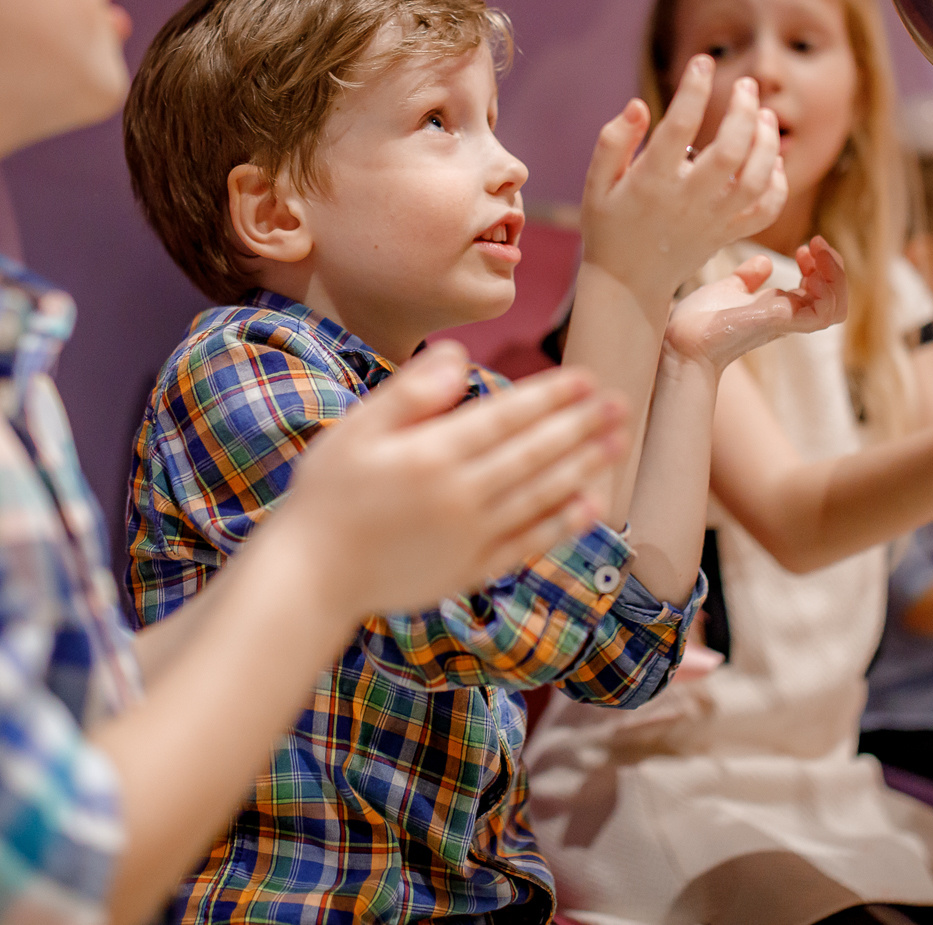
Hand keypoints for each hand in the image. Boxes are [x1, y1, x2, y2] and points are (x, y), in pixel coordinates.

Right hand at [281, 343, 626, 614]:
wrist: (311, 575)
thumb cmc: (328, 494)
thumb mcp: (357, 429)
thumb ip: (412, 393)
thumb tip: (461, 357)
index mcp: (432, 455)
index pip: (507, 418)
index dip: (551, 397)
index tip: (587, 378)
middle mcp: (461, 496)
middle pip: (535, 454)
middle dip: (582, 426)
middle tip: (621, 405)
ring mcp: (471, 537)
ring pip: (542, 495)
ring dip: (585, 467)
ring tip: (617, 443)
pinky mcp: (471, 570)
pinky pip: (529, 543)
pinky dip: (563, 524)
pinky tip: (590, 506)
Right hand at [578, 54, 787, 298]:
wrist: (627, 283)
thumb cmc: (608, 225)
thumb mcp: (596, 184)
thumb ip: (613, 142)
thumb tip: (639, 104)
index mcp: (651, 183)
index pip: (677, 127)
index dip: (692, 89)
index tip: (701, 62)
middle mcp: (687, 201)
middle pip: (730, 151)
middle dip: (742, 110)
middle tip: (745, 84)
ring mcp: (713, 220)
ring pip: (756, 179)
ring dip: (767, 142)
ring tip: (763, 114)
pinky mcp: (729, 234)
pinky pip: (767, 210)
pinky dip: (778, 183)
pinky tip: (771, 160)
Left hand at [662, 238, 847, 370]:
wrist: (681, 338)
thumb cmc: (699, 321)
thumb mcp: (727, 289)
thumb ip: (747, 278)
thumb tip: (764, 263)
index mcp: (779, 309)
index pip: (819, 293)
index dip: (820, 268)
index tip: (803, 247)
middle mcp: (788, 317)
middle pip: (834, 300)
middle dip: (833, 267)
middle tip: (816, 242)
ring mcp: (787, 320)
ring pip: (836, 308)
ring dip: (835, 274)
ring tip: (817, 250)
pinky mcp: (780, 322)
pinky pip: (823, 313)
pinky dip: (826, 288)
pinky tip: (809, 268)